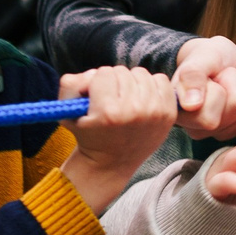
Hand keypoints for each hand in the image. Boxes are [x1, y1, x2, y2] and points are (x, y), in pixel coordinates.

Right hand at [58, 66, 177, 212]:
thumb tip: (95, 74)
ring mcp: (154, 112)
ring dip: (132, 83)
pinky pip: (161, 79)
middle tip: (112, 102)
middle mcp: (133, 111)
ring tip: (126, 100)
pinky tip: (142, 100)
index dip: (97, 84)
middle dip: (114, 83)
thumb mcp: (67, 111)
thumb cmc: (89, 134)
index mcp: (108, 112)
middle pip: (123, 71)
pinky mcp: (168, 113)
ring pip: (141, 73)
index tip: (97, 100)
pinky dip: (151, 85)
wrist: (111, 163)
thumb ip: (71, 83)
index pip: (103, 72)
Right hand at [172, 35, 235, 139]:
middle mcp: (214, 132)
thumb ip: (191, 77)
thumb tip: (191, 105)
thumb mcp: (195, 60)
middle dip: (235, 77)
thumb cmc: (204, 60)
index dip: (216, 87)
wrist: (220, 59)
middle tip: (224, 74)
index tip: (208, 79)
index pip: (212, 113)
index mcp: (191, 121)